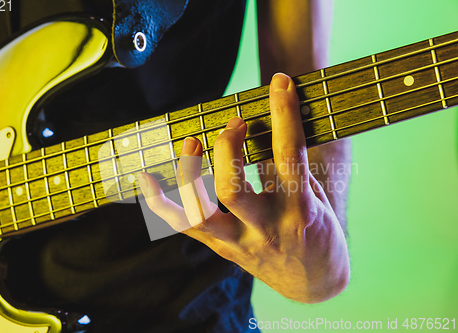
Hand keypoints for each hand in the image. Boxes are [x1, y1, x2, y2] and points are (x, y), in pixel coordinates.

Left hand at [137, 73, 349, 302]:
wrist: (314, 284)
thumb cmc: (319, 236)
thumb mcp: (316, 200)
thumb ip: (291, 170)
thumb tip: (270, 129)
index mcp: (299, 209)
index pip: (288, 155)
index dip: (284, 114)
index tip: (280, 83)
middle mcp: (266, 227)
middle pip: (231, 187)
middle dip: (227, 147)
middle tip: (235, 123)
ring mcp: (239, 241)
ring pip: (199, 211)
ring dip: (188, 173)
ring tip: (191, 143)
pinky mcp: (223, 248)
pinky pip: (183, 226)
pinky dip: (160, 203)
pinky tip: (145, 179)